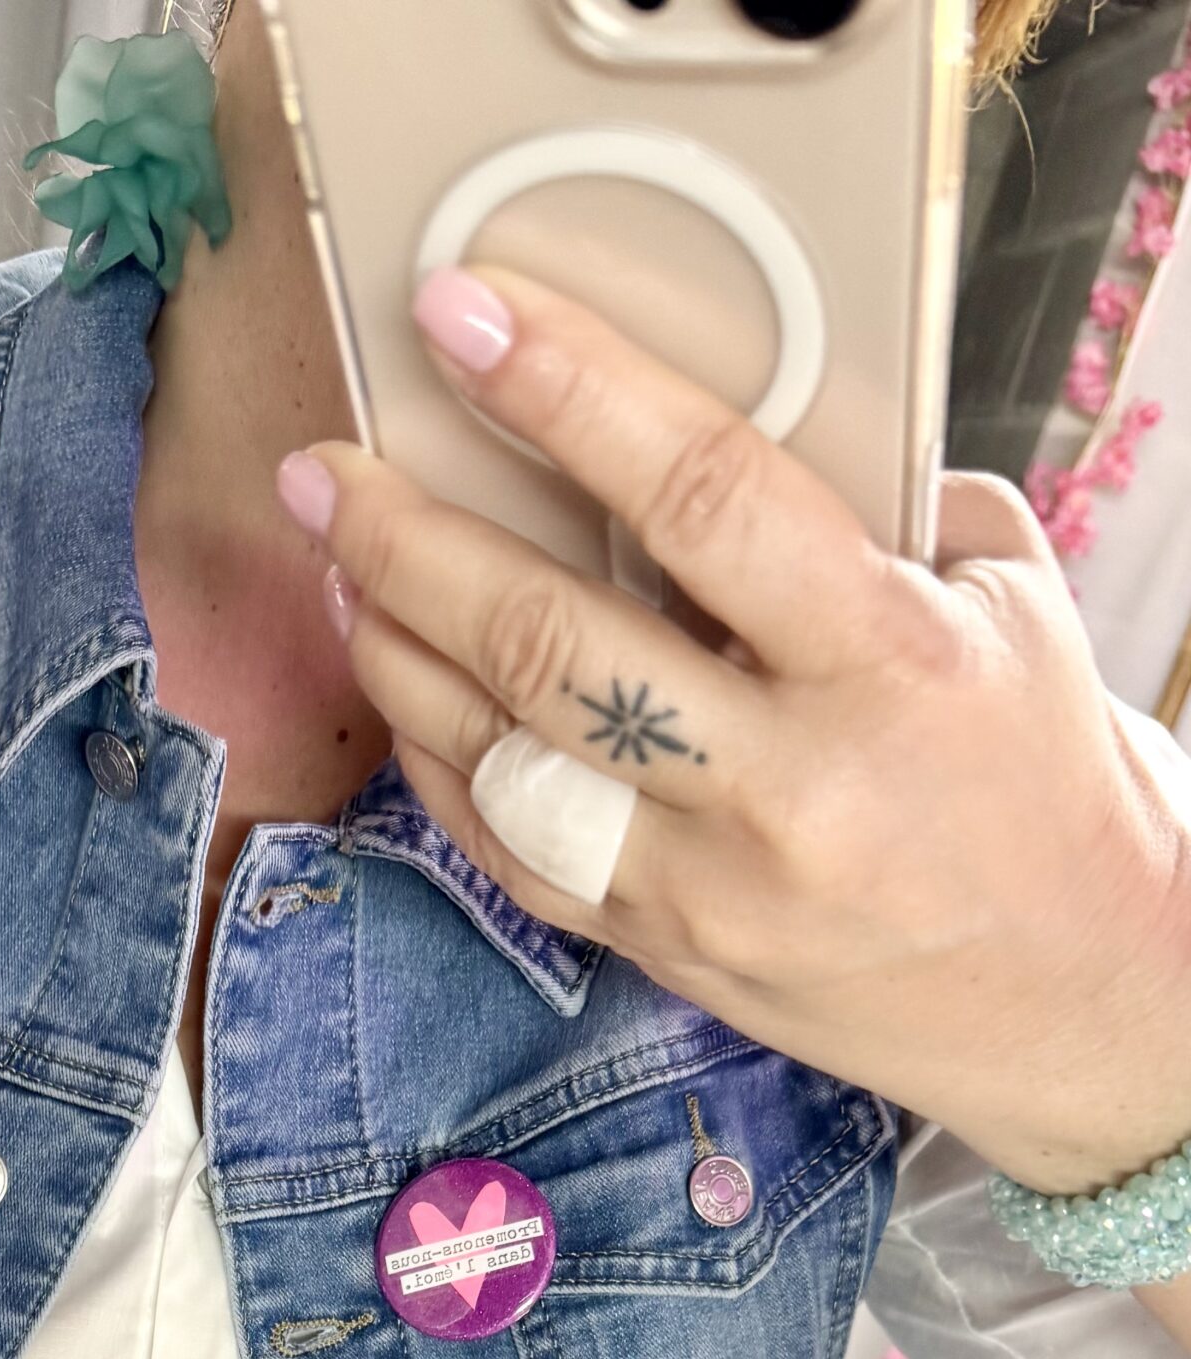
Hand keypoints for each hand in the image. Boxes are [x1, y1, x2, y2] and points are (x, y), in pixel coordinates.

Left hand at [276, 265, 1190, 1197]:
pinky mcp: (660, 951)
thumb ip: (881, 515)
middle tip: (323, 470)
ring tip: (338, 566)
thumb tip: (723, 430)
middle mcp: (783, 784)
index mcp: (888, 664)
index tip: (463, 319)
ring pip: (499, 758)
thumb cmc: (1043, 784)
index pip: (704, 498)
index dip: (569, 393)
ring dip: (396, 650)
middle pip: (552, 645)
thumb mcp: (1009, 615)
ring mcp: (705, 884)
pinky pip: (507, 853)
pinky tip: (400, 689)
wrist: (1078, 996)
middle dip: (412, 543)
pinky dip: (438, 763)